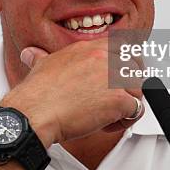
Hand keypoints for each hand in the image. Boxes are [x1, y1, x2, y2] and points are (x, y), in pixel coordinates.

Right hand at [0, 39, 143, 147]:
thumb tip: (31, 54)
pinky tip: (107, 124)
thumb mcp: (41, 65)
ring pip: (139, 89)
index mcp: (88, 47)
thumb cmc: (38, 95)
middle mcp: (103, 57)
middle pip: (137, 66)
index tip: (123, 74)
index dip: (128, 62)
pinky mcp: (118, 99)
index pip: (124, 46)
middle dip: (131, 83)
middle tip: (118, 96)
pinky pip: (136, 110)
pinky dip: (125, 121)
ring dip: (128, 104)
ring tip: (109, 114)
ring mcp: (112, 77)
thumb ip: (42, 57)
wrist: (35, 112)